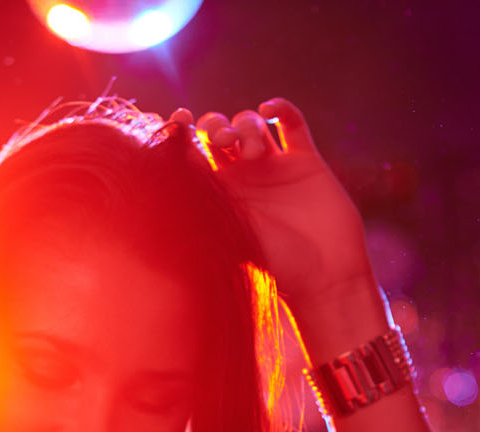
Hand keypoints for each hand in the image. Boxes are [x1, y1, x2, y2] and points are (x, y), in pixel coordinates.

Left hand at [174, 100, 373, 310]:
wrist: (325, 275)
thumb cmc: (277, 265)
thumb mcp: (228, 238)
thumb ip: (197, 211)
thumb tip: (154, 188)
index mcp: (220, 195)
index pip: (193, 154)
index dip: (183, 132)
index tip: (180, 120)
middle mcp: (244, 178)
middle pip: (219, 131)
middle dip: (217, 126)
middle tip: (224, 141)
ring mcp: (275, 168)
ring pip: (252, 123)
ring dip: (247, 125)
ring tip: (255, 152)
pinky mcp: (306, 162)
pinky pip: (292, 123)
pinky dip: (281, 109)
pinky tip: (270, 110)